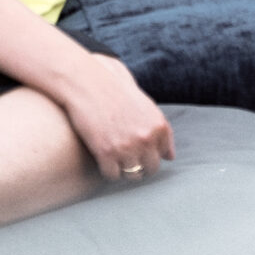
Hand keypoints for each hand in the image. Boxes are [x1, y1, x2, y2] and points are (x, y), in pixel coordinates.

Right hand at [60, 52, 175, 181]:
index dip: (150, 152)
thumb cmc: (111, 85)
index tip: (139, 147)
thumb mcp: (142, 100)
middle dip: (139, 163)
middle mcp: (147, 138)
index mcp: (159, 124)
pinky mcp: (106, 153)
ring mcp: (127, 147)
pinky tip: (101, 157)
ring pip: (132, 175)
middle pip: (151, 168)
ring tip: (113, 156)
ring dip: (123, 168)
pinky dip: (106, 169)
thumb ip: (158, 127)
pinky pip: (112, 175)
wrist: (84, 80)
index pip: (164, 154)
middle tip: (126, 155)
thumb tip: (170, 156)